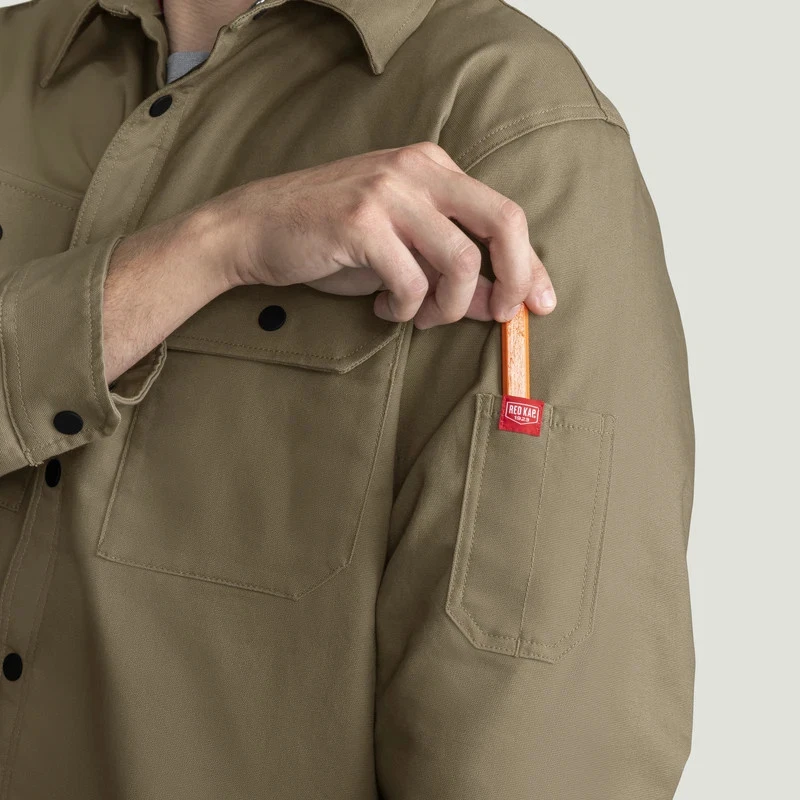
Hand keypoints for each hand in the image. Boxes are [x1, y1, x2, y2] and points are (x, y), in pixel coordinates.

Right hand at [210, 142, 555, 328]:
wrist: (255, 228)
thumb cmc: (332, 240)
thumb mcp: (402, 253)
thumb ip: (454, 272)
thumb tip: (503, 302)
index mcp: (433, 167)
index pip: (505, 213)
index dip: (531, 263)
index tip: (539, 303)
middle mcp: (417, 170)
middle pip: (503, 221)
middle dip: (517, 277)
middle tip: (502, 315)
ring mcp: (388, 192)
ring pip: (461, 262)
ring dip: (448, 306)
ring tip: (420, 315)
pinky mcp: (360, 221)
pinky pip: (411, 281)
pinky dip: (406, 308)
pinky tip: (386, 308)